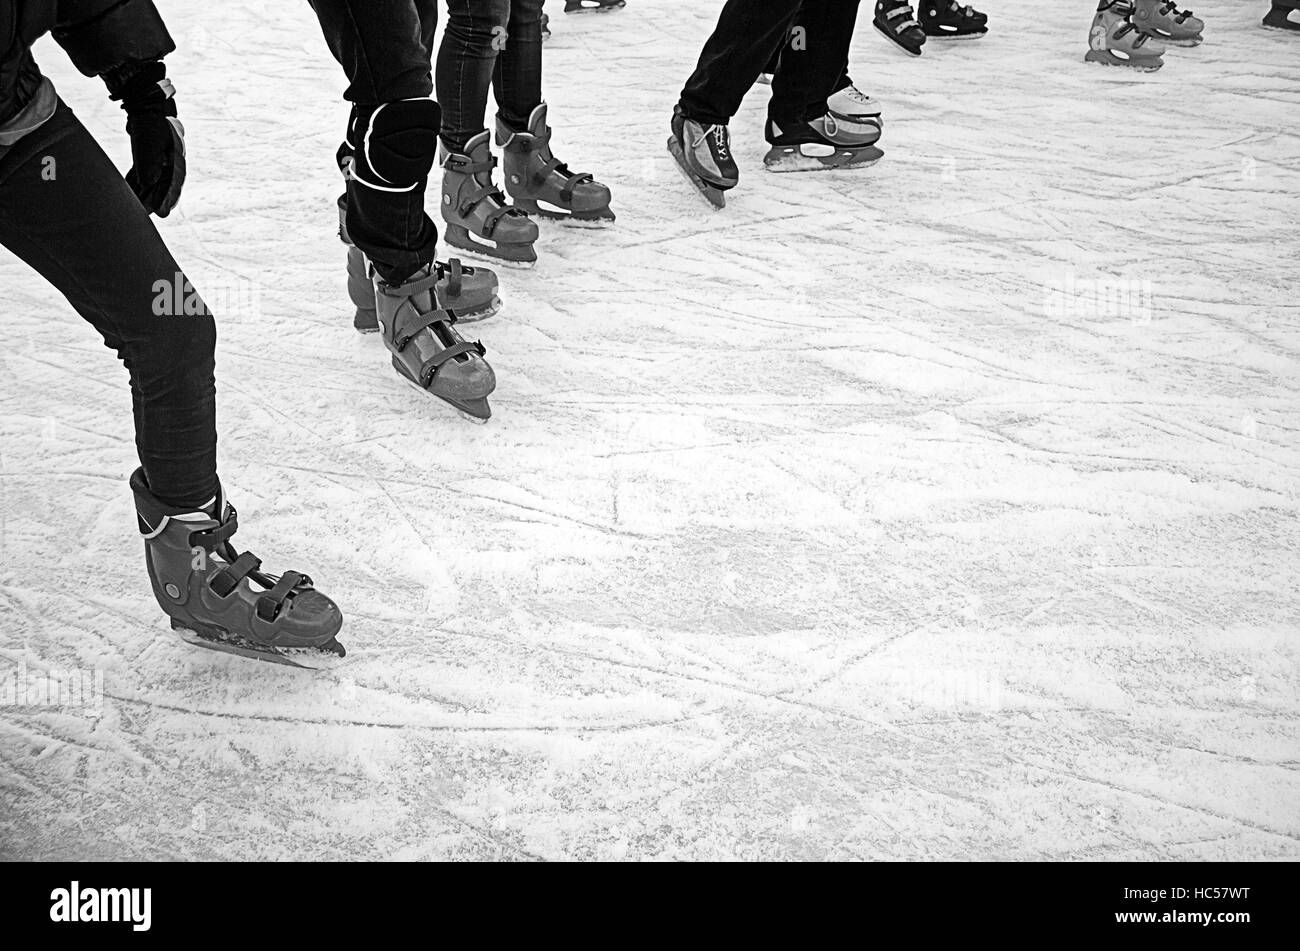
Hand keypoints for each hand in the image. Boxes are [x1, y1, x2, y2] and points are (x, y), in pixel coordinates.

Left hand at [109, 62, 186, 216]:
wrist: (146, 102)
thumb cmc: (150, 122)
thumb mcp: (148, 143)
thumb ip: (148, 164)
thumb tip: (148, 184)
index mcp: (175, 161)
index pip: (171, 185)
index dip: (166, 200)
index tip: (161, 214)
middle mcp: (169, 163)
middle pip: (160, 186)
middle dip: (152, 200)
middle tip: (144, 215)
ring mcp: (158, 159)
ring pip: (150, 181)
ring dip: (143, 193)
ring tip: (135, 206)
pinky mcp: (147, 155)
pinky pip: (141, 172)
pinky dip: (136, 182)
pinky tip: (128, 190)